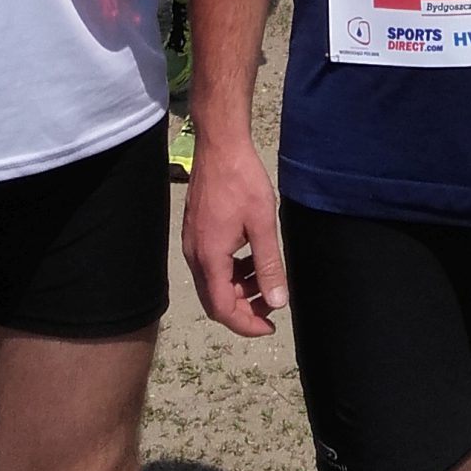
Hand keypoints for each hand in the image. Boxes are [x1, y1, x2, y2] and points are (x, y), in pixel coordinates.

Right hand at [183, 138, 287, 336]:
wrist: (219, 145)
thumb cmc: (241, 180)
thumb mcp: (263, 223)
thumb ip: (269, 265)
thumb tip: (278, 301)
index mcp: (210, 258)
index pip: (223, 309)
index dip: (247, 324)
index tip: (271, 325)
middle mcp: (195, 255)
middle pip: (215, 300)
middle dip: (243, 309)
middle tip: (271, 305)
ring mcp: (192, 242)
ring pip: (213, 283)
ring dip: (238, 288)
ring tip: (265, 278)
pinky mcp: (195, 231)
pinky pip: (211, 265)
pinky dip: (231, 270)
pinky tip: (250, 257)